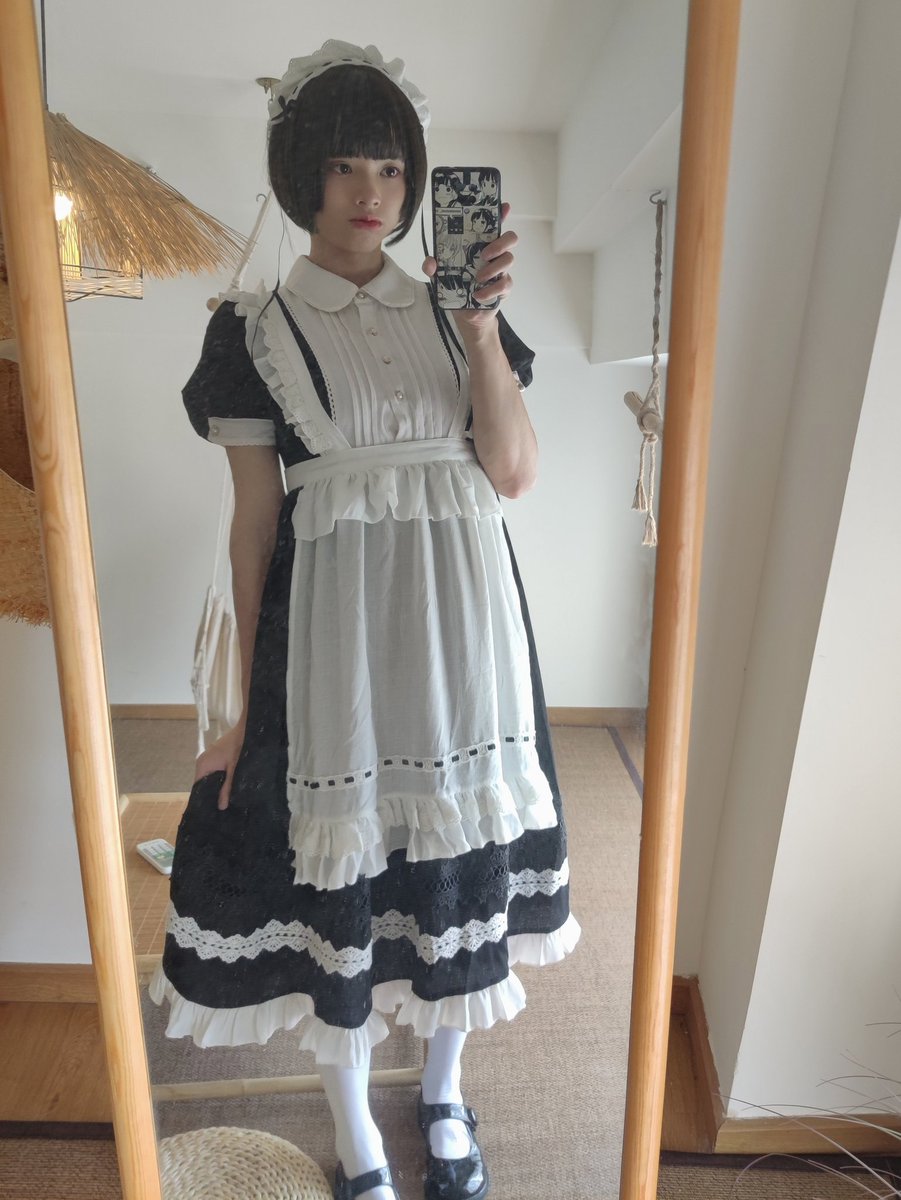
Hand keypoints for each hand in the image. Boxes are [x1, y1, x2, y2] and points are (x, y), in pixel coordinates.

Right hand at [194, 721, 245, 810]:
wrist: (248, 728)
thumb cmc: (240, 747)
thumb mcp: (234, 770)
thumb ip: (227, 788)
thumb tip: (221, 806)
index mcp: (203, 765)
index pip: (198, 788)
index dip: (205, 799)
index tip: (212, 810)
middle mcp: (203, 761)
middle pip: (204, 783)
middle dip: (213, 793)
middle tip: (222, 808)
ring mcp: (209, 757)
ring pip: (211, 777)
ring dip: (218, 785)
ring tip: (226, 799)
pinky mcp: (217, 755)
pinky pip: (215, 770)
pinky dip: (221, 778)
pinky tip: (229, 785)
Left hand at [423, 201, 516, 333]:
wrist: (466, 315)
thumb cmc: (457, 288)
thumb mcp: (440, 276)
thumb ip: (433, 267)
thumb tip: (431, 262)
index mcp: (481, 245)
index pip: (494, 225)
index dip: (501, 214)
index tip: (504, 207)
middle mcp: (495, 255)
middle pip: (511, 238)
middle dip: (501, 242)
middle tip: (484, 253)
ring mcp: (501, 271)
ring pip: (509, 260)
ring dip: (493, 268)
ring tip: (478, 277)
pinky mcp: (503, 288)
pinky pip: (504, 285)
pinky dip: (491, 290)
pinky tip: (478, 295)